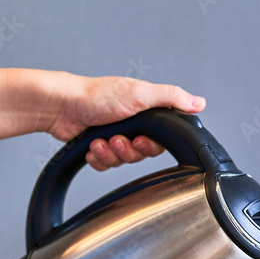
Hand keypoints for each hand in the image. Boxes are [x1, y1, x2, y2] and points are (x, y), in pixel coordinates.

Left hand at [0, 69, 205, 163]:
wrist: (60, 106)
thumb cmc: (96, 95)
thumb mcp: (141, 93)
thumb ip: (172, 98)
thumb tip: (199, 103)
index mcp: (146, 112)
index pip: (161, 140)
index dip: (151, 145)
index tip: (141, 139)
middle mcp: (131, 125)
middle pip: (142, 154)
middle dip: (129, 150)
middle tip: (118, 139)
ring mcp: (114, 137)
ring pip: (123, 161)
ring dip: (111, 154)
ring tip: (100, 141)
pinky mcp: (97, 148)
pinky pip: (105, 166)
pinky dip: (98, 159)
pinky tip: (92, 147)